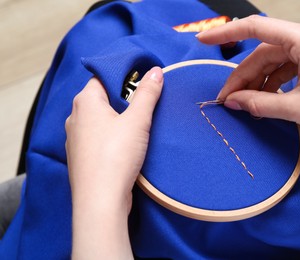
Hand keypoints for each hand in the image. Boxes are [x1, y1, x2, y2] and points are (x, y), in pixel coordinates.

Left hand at [65, 67, 162, 258]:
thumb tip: (155, 71)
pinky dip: (110, 137)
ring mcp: (75, 139)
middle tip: (145, 105)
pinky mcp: (80, 157)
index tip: (143, 83)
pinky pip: (97, 138)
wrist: (100, 200)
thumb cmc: (116, 154)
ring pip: (99, 120)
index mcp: (85, 101)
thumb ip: (147, 94)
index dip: (123, 77)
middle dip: (122, 100)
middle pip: (101, 99)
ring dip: (117, 120)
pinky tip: (125, 146)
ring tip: (138, 127)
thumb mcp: (137, 120)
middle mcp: (74, 117)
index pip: (102, 78)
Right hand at [197, 16, 299, 172]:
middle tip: (228, 98)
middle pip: (266, 51)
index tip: (205, 40)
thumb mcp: (297, 109)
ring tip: (246, 103)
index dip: (227, 34)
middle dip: (245, 75)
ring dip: (259, 81)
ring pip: (277, 60)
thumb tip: (233, 101)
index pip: (258, 28)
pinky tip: (265, 99)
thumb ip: (259, 102)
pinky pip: (291, 68)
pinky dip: (275, 82)